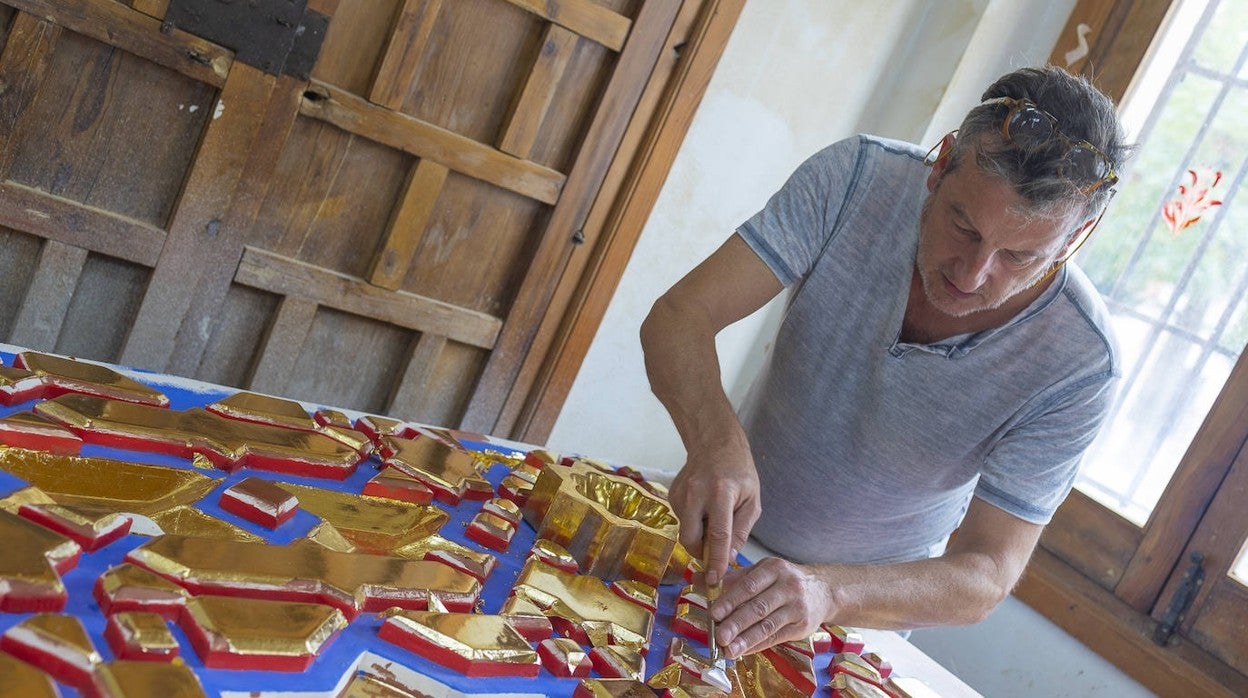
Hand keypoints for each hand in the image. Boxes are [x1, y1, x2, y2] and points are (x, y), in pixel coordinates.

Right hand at [668, 438, 760, 584]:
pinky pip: (682, 521)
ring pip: (685, 532)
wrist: (714, 444)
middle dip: (701, 553)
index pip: (718, 535)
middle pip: (691, 538)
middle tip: (714, 554)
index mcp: (721, 493)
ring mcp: (680, 493)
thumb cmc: (739, 472)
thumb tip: (727, 559)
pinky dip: (693, 524)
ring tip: (713, 519)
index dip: (716, 560)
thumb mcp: (751, 501)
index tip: (716, 580)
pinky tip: (704, 509)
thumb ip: (740, 531)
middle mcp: (696, 493)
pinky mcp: (671, 495)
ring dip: (699, 536)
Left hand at [710, 557, 833, 657]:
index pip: (750, 585)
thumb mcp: (762, 571)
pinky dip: (758, 645)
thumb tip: (699, 581)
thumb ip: (732, 579)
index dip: (731, 600)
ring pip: (768, 625)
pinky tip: (743, 651)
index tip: (714, 613)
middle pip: (758, 607)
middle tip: (719, 636)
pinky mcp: (802, 626)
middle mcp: (788, 586)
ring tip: (728, 650)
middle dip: (737, 623)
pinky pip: (776, 637)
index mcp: (774, 568)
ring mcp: (797, 607)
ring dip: (746, 640)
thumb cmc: (784, 580)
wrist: (823, 590)